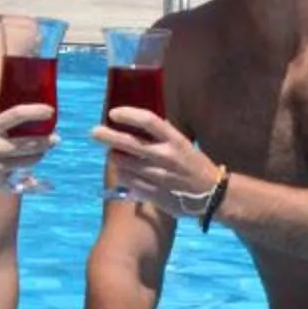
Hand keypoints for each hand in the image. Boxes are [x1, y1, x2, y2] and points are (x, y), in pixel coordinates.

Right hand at [0, 106, 54, 193]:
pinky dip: (29, 179)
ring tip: (42, 151)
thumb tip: (28, 127)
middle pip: (30, 143)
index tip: (50, 111)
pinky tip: (38, 180)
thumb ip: (0, 130)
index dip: (36, 112)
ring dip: (39, 156)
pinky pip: (20, 182)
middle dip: (47, 141)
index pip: (17, 115)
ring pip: (29, 162)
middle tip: (55, 137)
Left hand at [92, 104, 217, 215]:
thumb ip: (162, 136)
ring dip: (115, 158)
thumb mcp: (183, 145)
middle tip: (95, 132)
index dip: (128, 114)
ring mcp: (159, 176)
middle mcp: (166, 156)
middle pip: (130, 142)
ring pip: (125, 164)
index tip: (113, 113)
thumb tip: (137, 122)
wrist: (212, 195)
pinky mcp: (154, 194)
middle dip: (108, 136)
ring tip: (112, 154)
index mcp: (175, 140)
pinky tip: (122, 173)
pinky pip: (129, 182)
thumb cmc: (195, 165)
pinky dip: (122, 176)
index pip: (148, 121)